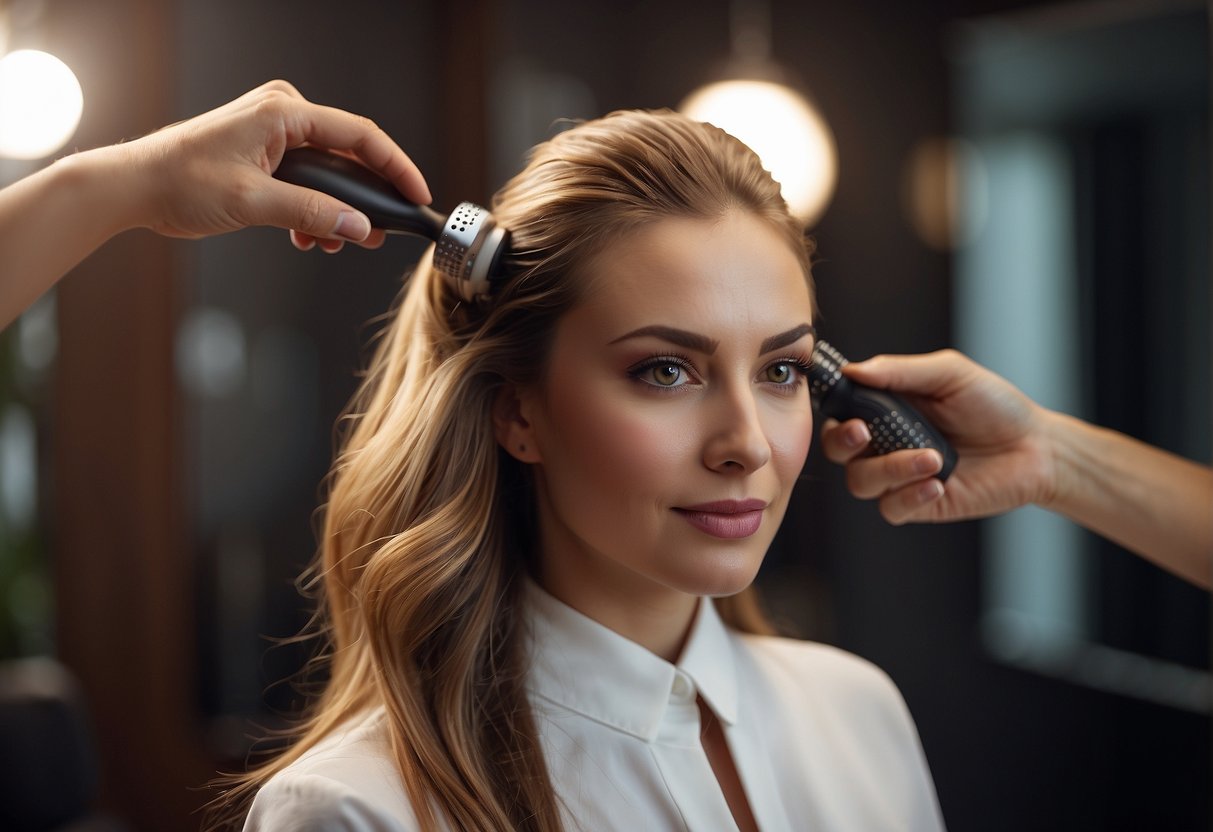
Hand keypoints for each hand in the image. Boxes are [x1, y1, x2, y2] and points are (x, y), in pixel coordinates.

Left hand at [120, 79, 430, 252]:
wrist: (135, 187)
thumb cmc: (180, 181)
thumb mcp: (252, 202)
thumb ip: (311, 214)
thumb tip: (359, 228)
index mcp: (283, 112)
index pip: (359, 136)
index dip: (395, 167)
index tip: (416, 195)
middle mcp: (282, 114)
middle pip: (347, 155)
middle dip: (364, 199)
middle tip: (378, 233)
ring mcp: (273, 132)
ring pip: (328, 173)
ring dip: (334, 211)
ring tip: (334, 242)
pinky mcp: (265, 152)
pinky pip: (307, 180)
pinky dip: (312, 209)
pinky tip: (307, 236)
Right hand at [818, 349, 1057, 523]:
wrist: (1036, 449)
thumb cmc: (996, 407)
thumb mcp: (950, 374)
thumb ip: (900, 371)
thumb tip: (854, 370)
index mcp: (886, 408)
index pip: (840, 411)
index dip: (834, 412)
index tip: (847, 410)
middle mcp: (886, 443)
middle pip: (837, 451)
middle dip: (843, 444)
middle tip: (864, 434)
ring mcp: (900, 476)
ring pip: (861, 482)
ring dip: (891, 470)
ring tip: (933, 459)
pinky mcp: (918, 504)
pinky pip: (891, 508)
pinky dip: (909, 496)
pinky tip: (937, 485)